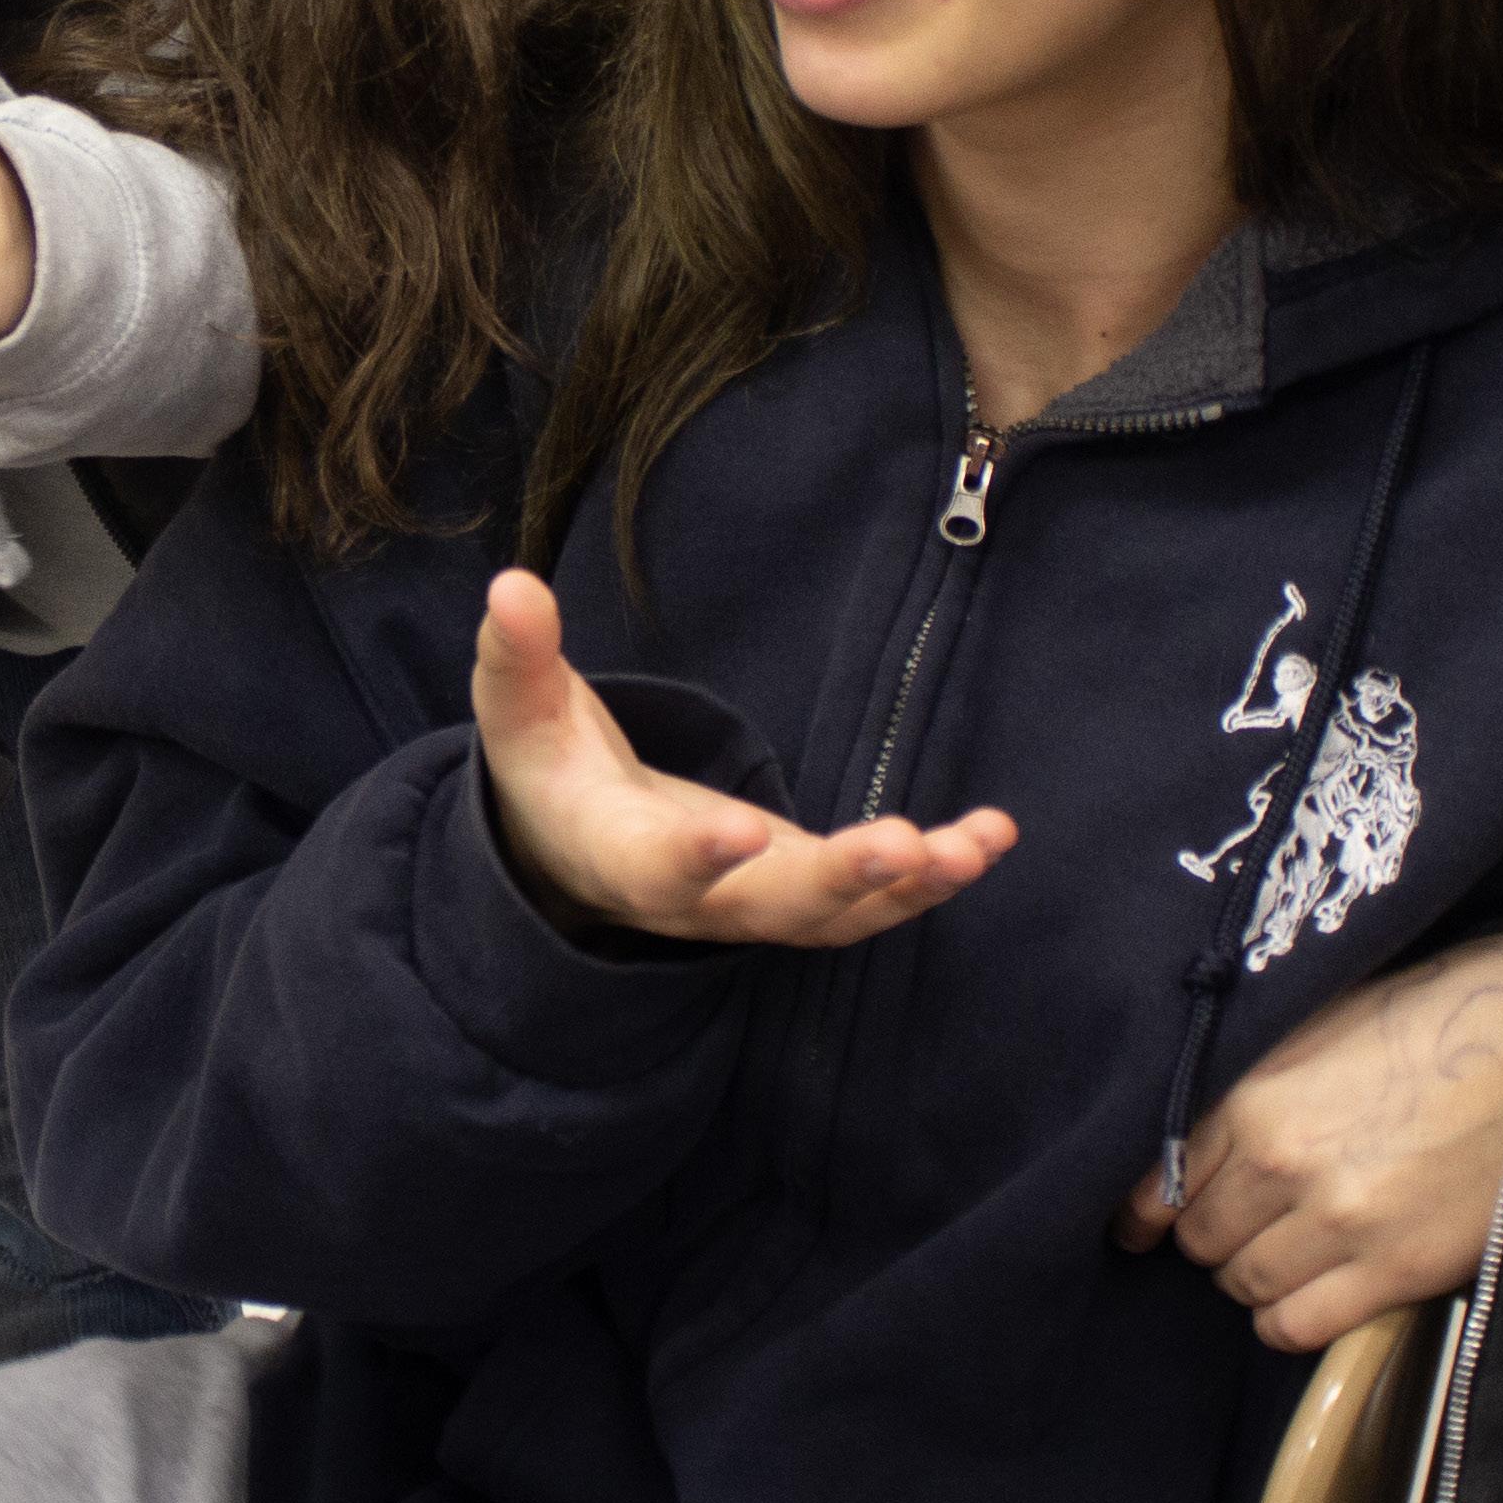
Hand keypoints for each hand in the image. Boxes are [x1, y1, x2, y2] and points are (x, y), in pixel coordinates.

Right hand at [472, 569, 1016, 947]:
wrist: (573, 856)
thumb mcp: (518, 714)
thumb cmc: (548, 771)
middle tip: (899, 845)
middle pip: (768, 906)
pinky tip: (990, 838)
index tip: (737, 832)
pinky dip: (934, 876)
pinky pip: (872, 901)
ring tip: (971, 847)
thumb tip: (511, 585)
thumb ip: (517, 655)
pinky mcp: (802, 891)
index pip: (654, 866)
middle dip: (835, 880)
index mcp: (617, 853)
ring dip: (908, 887)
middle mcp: (694, 898)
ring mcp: (755, 902)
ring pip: (835, 917)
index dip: (695, 858)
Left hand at [1115, 926, 1502, 1352]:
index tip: (1143, 1223)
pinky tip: (1310, 1291)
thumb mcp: (1324, 1019)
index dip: (1147, 1206)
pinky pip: (1298, 1325)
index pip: (1160, 1177)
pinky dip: (1288, 1318)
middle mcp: (1282, 1160)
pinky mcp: (1395, 1272)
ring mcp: (1338, 1222)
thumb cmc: (1444, 1014)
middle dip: (1212, 1235)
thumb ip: (1256, 1077)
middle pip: (1200, 1237)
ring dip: (1253, 1274)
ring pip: (1242, 1284)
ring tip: (1286, 1250)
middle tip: (1241, 1223)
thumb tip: (1200, 1130)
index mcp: (1256, 1090)